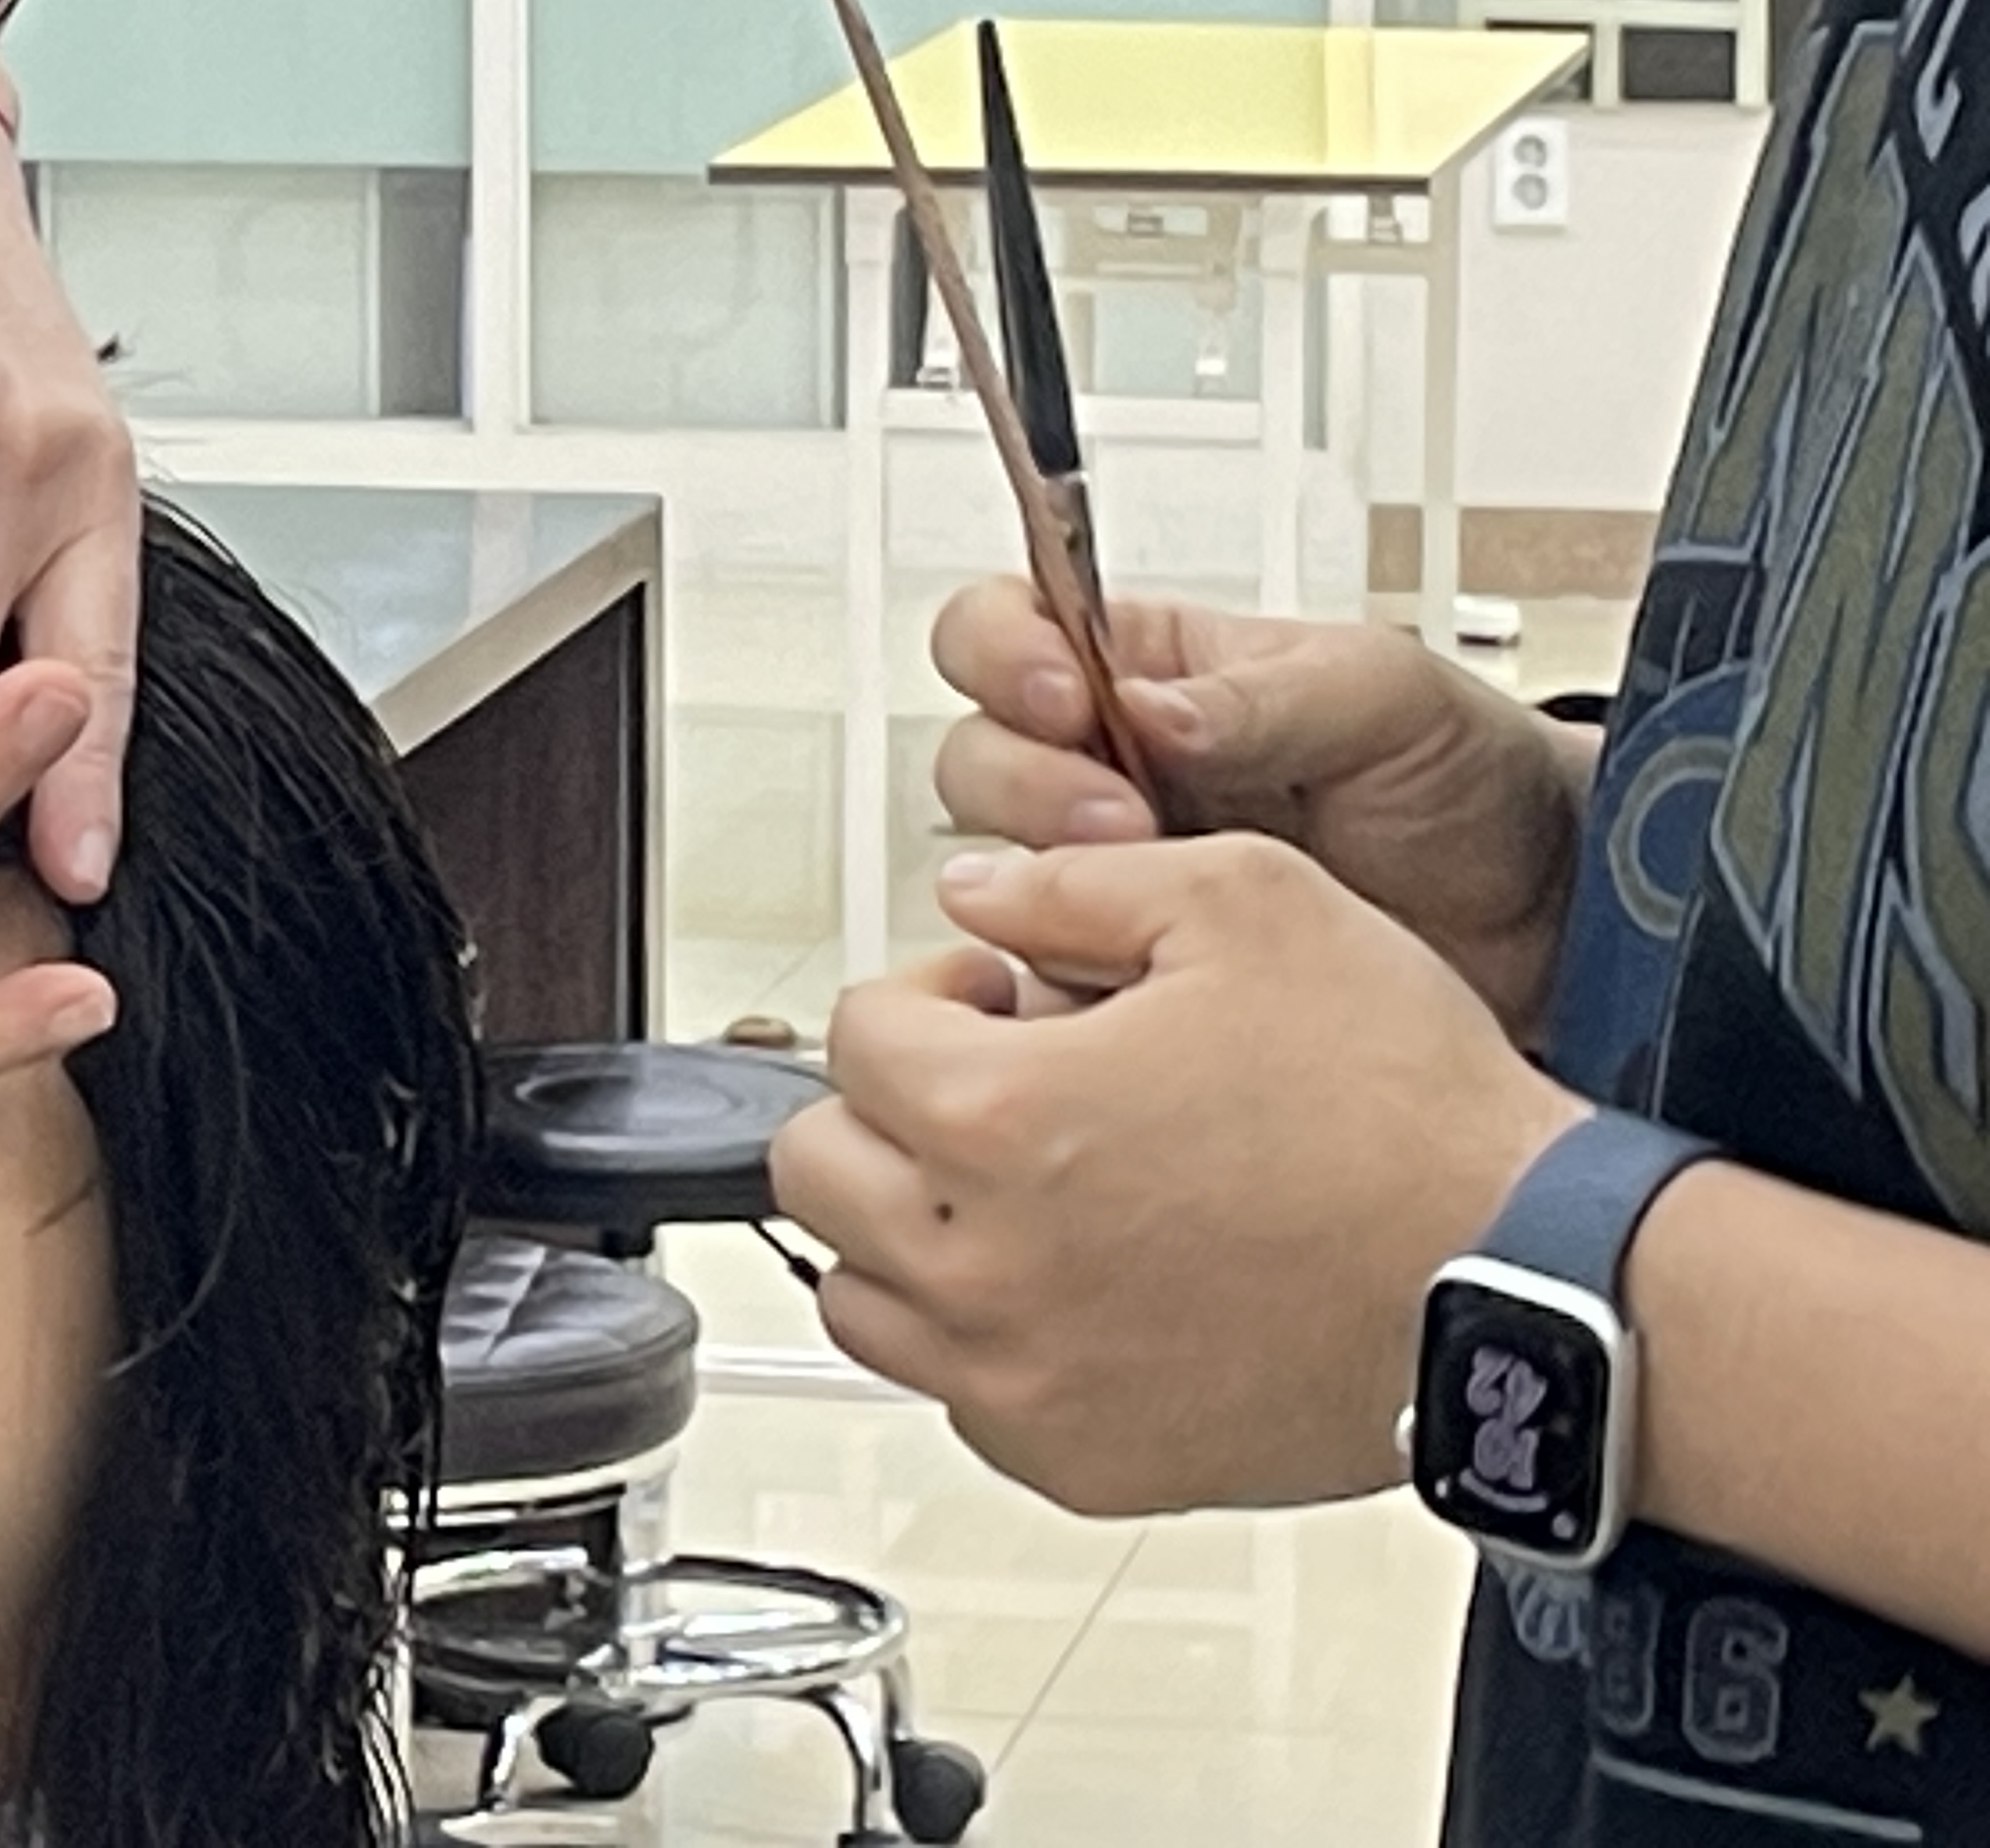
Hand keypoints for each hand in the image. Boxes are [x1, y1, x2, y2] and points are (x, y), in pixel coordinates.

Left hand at [770, 834, 1587, 1517]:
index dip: (932, 992)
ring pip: (861, 1293)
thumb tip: (972, 892)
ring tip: (1025, 1183)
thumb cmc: (1405, 1107)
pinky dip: (986, 1337)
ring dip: (911, 1224)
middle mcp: (985, 1263)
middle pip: (821, 1166)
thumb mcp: (1247, 903)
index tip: (1000, 998)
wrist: (1521, 1278)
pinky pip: (956, 1395)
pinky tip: (1077, 1280)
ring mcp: (1025, 1378)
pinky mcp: (1080, 1461)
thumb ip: (1072, 882)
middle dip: (892, 1105)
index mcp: (1000, 1117)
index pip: (855, 1034)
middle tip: (996, 1083)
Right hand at [931, 581, 1591, 1039]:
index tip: (1068, 696)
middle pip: (976, 748)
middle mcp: (1112, 764)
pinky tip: (1130, 968)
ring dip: (1038, 874)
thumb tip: (1149, 703)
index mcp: (1154, 669)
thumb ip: (1261, 692)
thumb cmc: (1470, 782)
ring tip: (1145, 889)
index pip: (1010, 625)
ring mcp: (1115, 874)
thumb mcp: (1381, 697)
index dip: (1004, 653)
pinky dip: (1056, 966)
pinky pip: (1038, 965)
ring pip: (988, 858)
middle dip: (1028, 780)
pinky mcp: (1128, 969)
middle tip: (1122, 815)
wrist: (1543, 921)